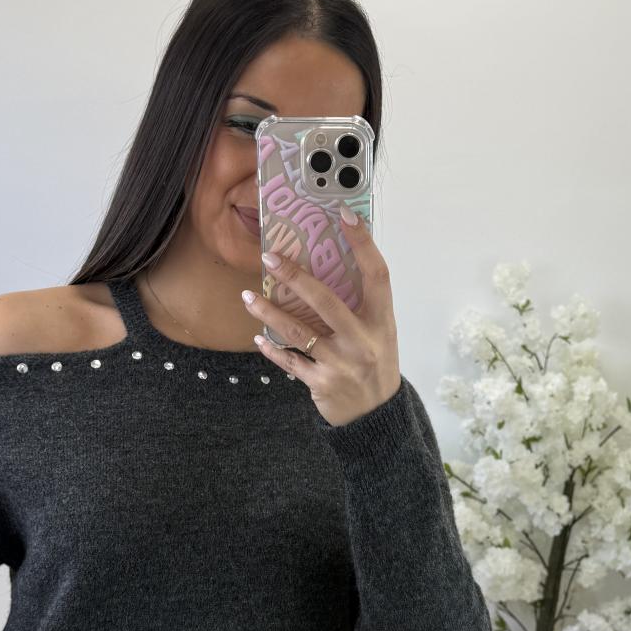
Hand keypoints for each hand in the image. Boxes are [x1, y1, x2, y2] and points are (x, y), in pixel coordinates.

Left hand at [243, 208, 400, 427]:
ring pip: (298, 332)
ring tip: (248, 298)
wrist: (377, 415)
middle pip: (326, 301)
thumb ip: (359, 305)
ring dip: (269, 312)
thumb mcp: (379, 332)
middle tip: (269, 259)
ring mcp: (342, 363)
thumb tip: (325, 266)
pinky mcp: (323, 383)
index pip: (377, 274)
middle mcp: (364, 340)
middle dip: (295, 277)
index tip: (345, 215)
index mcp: (382, 320)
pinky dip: (272, 350)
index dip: (363, 243)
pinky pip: (290, 362)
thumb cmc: (375, 363)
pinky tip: (258, 339)